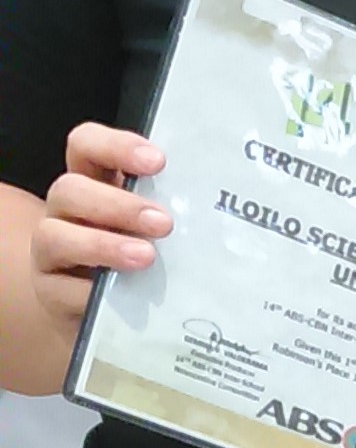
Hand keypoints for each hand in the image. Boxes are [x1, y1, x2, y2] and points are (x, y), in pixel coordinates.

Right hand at [29, 124, 168, 336]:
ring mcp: (50, 249)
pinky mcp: (48, 289)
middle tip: (163, 223)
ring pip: (53, 236)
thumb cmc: (145, 244)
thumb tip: (216, 196)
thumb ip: (172, 200)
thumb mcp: (157, 216)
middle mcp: (66, 209)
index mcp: (94, 179)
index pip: (86, 144)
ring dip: (103, 245)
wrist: (115, 303)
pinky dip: (90, 291)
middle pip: (68, 189)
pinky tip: (123, 294)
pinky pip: (59, 289)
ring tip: (146, 257)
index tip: (158, 162)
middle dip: (118, 204)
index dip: (115, 147)